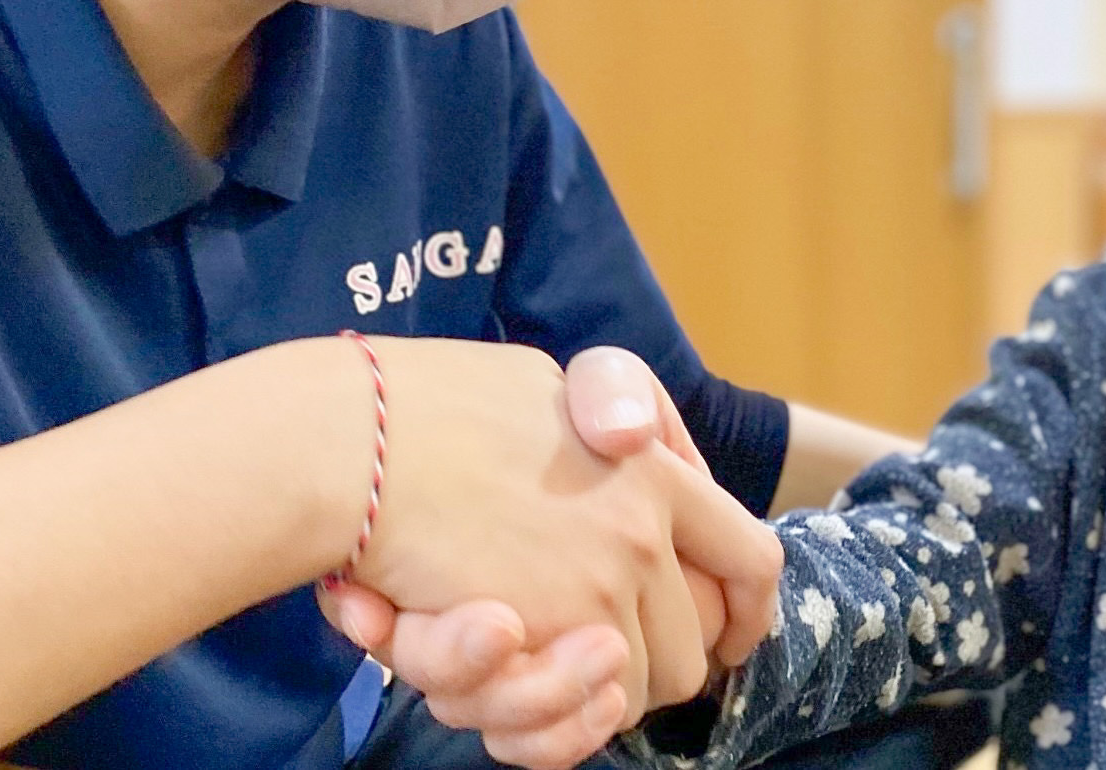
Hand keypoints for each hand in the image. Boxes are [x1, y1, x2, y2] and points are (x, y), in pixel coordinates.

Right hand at [344, 340, 780, 720]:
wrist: (353, 438)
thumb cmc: (440, 401)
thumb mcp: (555, 382)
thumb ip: (614, 413)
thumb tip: (641, 441)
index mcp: (657, 472)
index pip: (752, 561)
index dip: (748, 612)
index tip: (731, 634)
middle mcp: (640, 537)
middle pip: (690, 651)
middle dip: (651, 663)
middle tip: (591, 645)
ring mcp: (589, 594)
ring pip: (627, 694)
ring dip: (583, 691)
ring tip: (528, 648)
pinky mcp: (530, 642)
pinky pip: (568, 722)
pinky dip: (548, 720)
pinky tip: (509, 673)